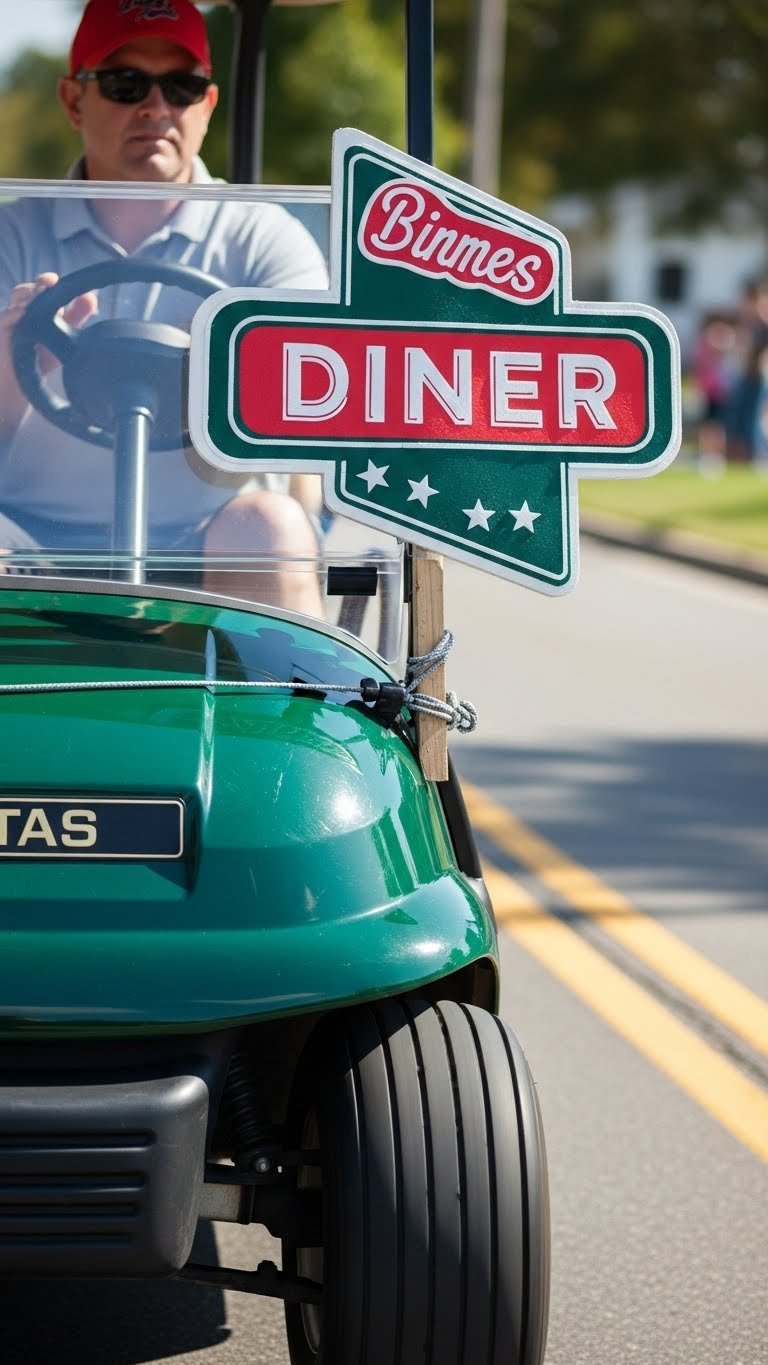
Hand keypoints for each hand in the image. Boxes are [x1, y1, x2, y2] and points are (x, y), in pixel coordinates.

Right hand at [0, 272, 97, 440]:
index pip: (43, 287)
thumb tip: (92, 297)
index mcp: (40, 307)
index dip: (48, 281)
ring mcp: (12, 318)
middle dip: (39, 285)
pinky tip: (23, 313)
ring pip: (17, 298)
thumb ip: (77, 317)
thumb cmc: (42, 357)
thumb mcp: (63, 337)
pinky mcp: (2, 329)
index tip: (57, 280)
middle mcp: (24, 308)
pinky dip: (14, 313)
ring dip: (28, 294)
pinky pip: (6, 317)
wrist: (22, 382)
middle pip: (29, 289)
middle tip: (50, 283)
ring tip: (39, 295)